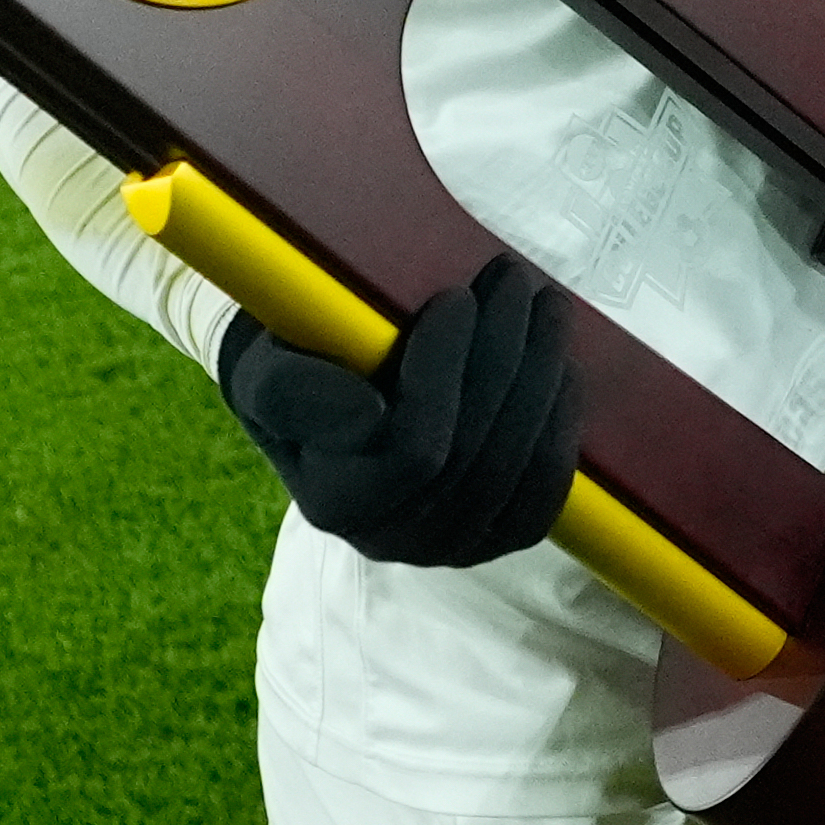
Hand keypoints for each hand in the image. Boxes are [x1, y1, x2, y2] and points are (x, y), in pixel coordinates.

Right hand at [218, 253, 582, 567]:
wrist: (322, 397)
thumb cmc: (293, 368)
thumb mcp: (263, 367)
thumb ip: (292, 390)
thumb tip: (368, 415)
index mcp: (334, 502)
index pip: (414, 449)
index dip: (446, 369)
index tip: (456, 297)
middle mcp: (390, 541)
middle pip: (476, 453)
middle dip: (505, 353)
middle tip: (513, 277)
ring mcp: (447, 548)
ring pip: (519, 466)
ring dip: (542, 374)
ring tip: (544, 304)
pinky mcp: (494, 538)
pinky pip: (545, 493)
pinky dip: (560, 424)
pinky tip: (562, 368)